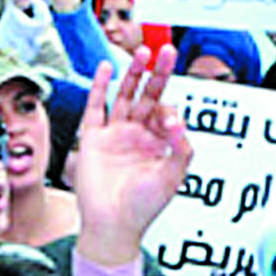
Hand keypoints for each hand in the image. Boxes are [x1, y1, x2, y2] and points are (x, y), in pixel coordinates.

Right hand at [74, 45, 191, 266]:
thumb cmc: (142, 208)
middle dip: (158, 73)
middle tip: (166, 50)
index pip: (167, 112)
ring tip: (142, 53)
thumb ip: (181, 148)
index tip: (168, 118)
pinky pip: (96, 107)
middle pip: (149, 95)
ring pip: (125, 96)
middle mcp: (137, 135)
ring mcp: (115, 134)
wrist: (112, 225)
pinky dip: (100, 87)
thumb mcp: (173, 177)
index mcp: (158, 144)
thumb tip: (179, 121)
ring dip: (133, 74)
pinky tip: (106, 69)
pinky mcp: (94, 138)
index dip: (170, 108)